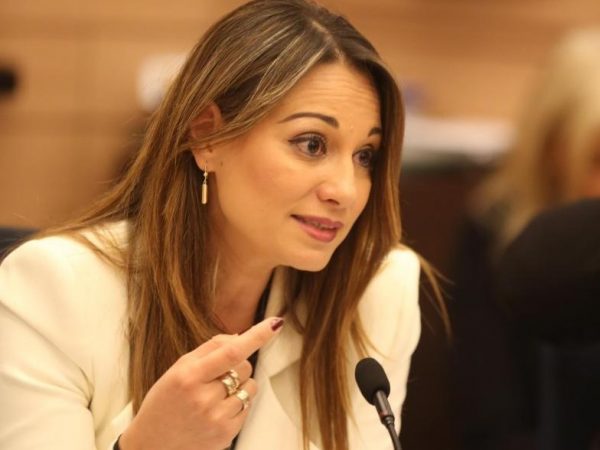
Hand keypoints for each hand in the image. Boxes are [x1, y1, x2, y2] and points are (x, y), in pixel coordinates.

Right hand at [119, 316, 283, 449]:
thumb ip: (210, 348)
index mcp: (189, 376)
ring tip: (214, 396)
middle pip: (244, 367)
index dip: (256, 336)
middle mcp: (203, 398)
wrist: (153, 443)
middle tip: (214, 377)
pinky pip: (248, 407)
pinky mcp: (226, 434)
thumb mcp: (179, 368)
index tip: (275, 323)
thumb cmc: (166, 400)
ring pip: (250, 387)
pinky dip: (238, 404)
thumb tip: (241, 337)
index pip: (231, 352)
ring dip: (240, 386)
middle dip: (237, 366)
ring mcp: (216, 418)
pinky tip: (216, 411)